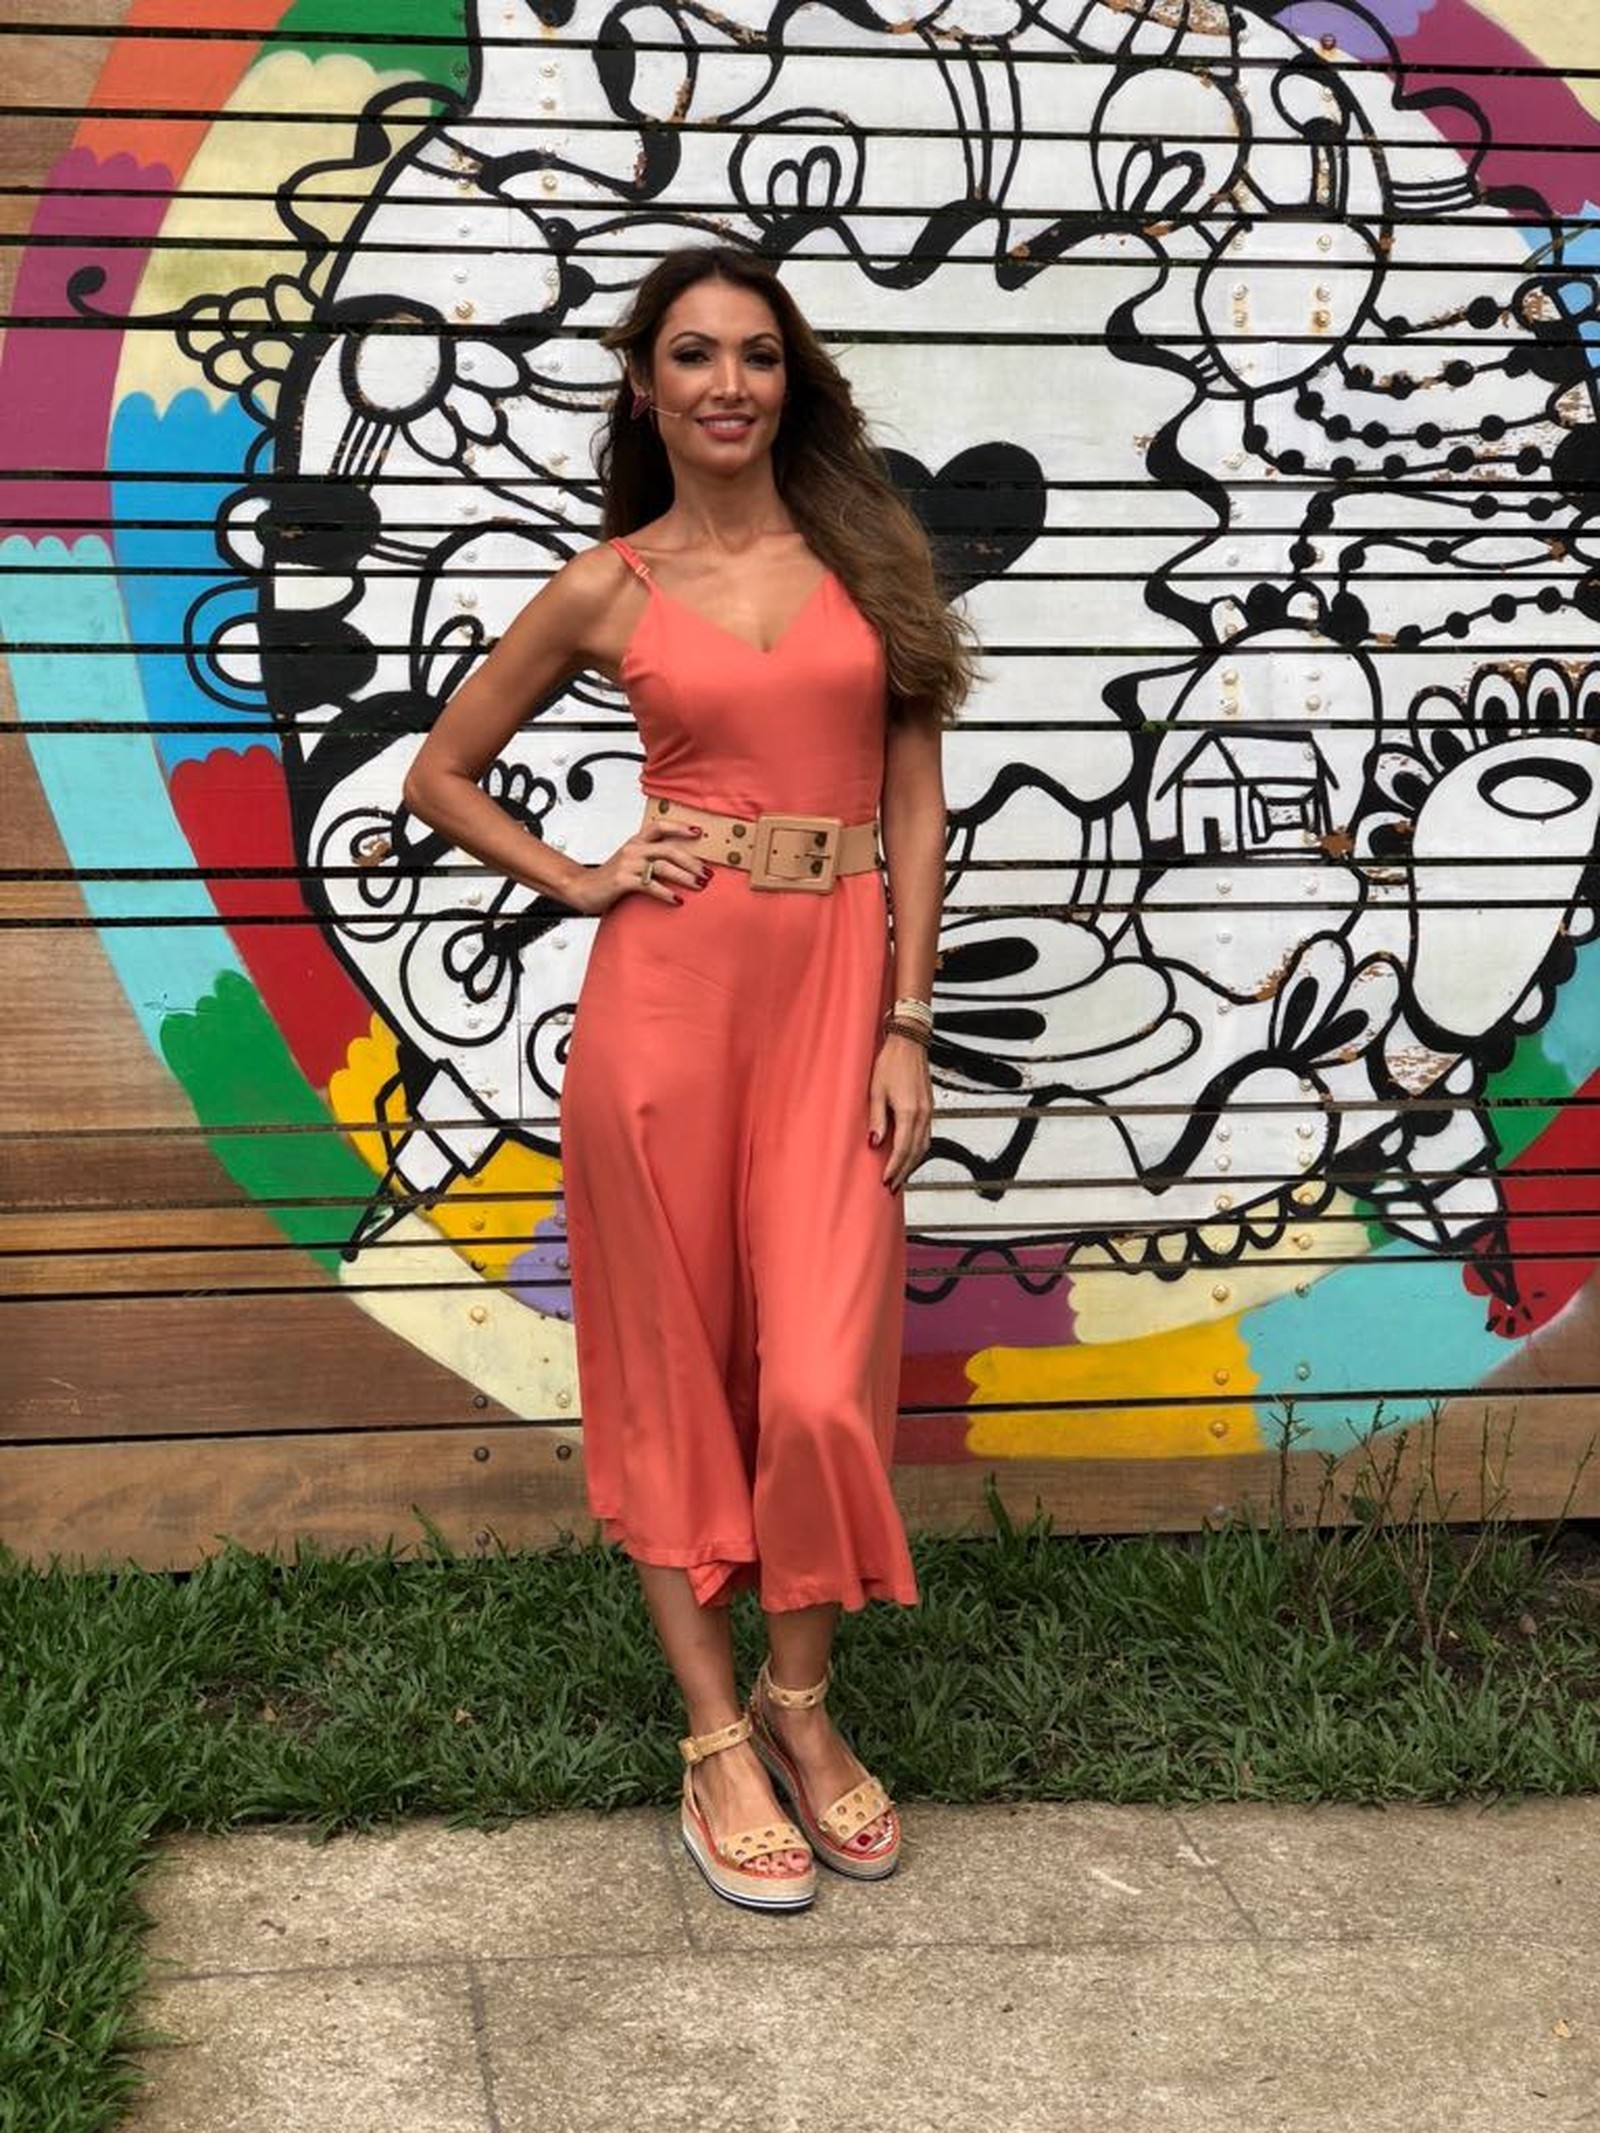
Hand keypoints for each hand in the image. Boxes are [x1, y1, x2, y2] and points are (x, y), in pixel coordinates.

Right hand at [562, 823, 707, 914]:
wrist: (583, 888)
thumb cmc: (610, 878)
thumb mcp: (630, 861)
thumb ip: (649, 858)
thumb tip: (678, 865)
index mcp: (636, 841)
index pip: (660, 826)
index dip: (680, 827)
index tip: (698, 832)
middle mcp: (633, 849)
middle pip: (669, 850)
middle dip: (691, 861)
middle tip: (706, 873)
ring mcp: (628, 864)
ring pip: (663, 866)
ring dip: (685, 876)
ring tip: (699, 885)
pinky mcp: (623, 880)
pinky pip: (650, 885)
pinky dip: (666, 893)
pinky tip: (677, 899)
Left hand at [868, 1032, 932, 1191]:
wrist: (909, 1042)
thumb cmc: (890, 1062)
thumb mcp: (876, 1090)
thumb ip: (877, 1119)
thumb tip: (875, 1143)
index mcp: (909, 1111)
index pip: (902, 1148)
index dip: (894, 1167)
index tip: (885, 1180)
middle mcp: (922, 1114)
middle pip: (916, 1152)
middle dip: (904, 1171)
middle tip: (892, 1187)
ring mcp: (929, 1110)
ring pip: (924, 1145)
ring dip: (913, 1163)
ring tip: (901, 1176)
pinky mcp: (929, 1106)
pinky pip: (927, 1135)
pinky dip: (918, 1150)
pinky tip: (910, 1155)